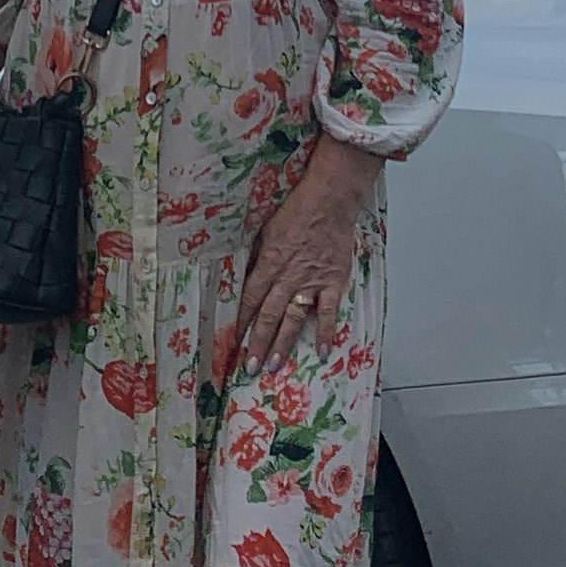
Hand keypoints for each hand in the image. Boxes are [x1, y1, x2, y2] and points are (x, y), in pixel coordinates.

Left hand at [238, 138, 378, 375]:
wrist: (330, 200)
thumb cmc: (296, 210)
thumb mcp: (266, 229)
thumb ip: (258, 255)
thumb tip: (245, 275)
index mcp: (269, 263)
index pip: (250, 298)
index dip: (240, 321)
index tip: (232, 341)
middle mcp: (288, 277)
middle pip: (269, 315)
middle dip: (257, 343)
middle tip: (249, 367)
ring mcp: (312, 282)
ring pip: (294, 319)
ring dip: (282, 343)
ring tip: (273, 366)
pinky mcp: (334, 282)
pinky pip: (329, 312)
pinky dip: (326, 333)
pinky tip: (323, 353)